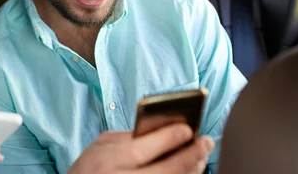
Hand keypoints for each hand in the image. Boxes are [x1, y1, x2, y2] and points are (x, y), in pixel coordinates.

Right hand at [69, 123, 214, 173]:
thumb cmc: (91, 167)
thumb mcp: (101, 146)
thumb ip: (128, 138)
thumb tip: (162, 129)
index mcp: (107, 160)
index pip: (141, 149)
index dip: (167, 139)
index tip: (188, 128)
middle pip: (164, 171)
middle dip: (189, 156)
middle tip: (206, 141)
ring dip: (191, 170)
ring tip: (201, 155)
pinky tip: (190, 170)